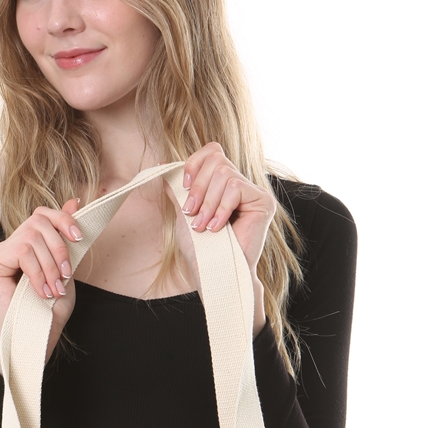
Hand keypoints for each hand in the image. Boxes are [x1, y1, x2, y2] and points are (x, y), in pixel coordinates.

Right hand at [0, 197, 82, 371]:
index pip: (41, 216)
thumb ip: (66, 239)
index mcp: (22, 246)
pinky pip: (22, 253)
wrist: (34, 340)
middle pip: (37, 222)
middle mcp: (5, 246)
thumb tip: (75, 201)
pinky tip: (42, 292)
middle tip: (65, 276)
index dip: (62, 220)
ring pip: (31, 238)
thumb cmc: (49, 311)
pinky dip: (38, 273)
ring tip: (55, 289)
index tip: (79, 238)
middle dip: (59, 248)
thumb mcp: (65, 269)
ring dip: (50, 265)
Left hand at [179, 143, 274, 332]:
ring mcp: (254, 193)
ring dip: (208, 202)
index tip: (184, 189)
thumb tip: (164, 167)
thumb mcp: (184, 214)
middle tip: (192, 214)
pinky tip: (217, 228)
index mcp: (224, 185)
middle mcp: (241, 185)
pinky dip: (221, 208)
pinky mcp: (263, 202)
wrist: (214, 274)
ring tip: (203, 226)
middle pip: (217, 160)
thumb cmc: (201, 250)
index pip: (212, 152)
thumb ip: (178, 190)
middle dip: (198, 188)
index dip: (194, 165)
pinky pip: (236, 188)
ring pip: (224, 174)